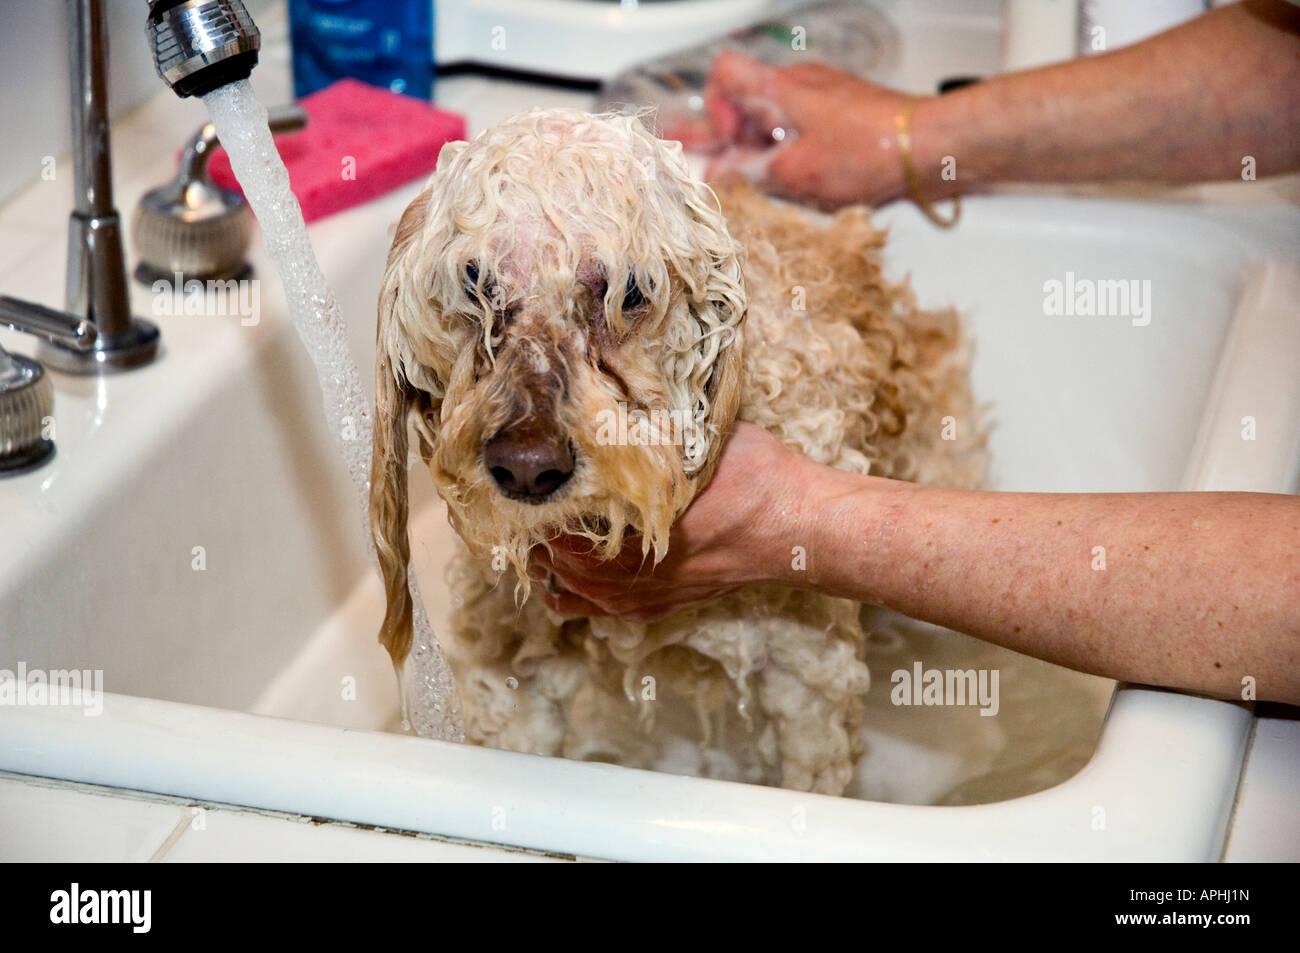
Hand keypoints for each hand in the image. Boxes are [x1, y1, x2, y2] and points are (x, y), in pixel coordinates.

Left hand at [532, 422, 807, 621]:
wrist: (801, 527)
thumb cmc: (756, 479)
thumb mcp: (698, 439)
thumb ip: (651, 427)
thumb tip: (609, 390)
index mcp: (637, 534)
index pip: (559, 527)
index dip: (539, 501)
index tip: (534, 475)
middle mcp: (632, 578)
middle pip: (555, 561)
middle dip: (541, 529)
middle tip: (535, 495)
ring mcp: (643, 599)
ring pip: (569, 590)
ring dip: (553, 560)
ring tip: (550, 526)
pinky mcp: (657, 608)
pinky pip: (594, 609)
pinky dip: (574, 587)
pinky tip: (574, 560)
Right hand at [704, 51, 921, 209]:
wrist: (928, 146)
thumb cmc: (870, 149)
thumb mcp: (796, 173)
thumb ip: (748, 174)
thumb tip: (717, 177)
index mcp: (781, 88)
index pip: (725, 74)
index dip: (715, 110)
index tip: (727, 143)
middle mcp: (800, 84)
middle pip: (747, 102)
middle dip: (730, 136)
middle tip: (713, 160)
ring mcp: (823, 97)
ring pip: (775, 117)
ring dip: (760, 147)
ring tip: (758, 177)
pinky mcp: (843, 114)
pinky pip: (802, 126)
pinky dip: (789, 149)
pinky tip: (795, 175)